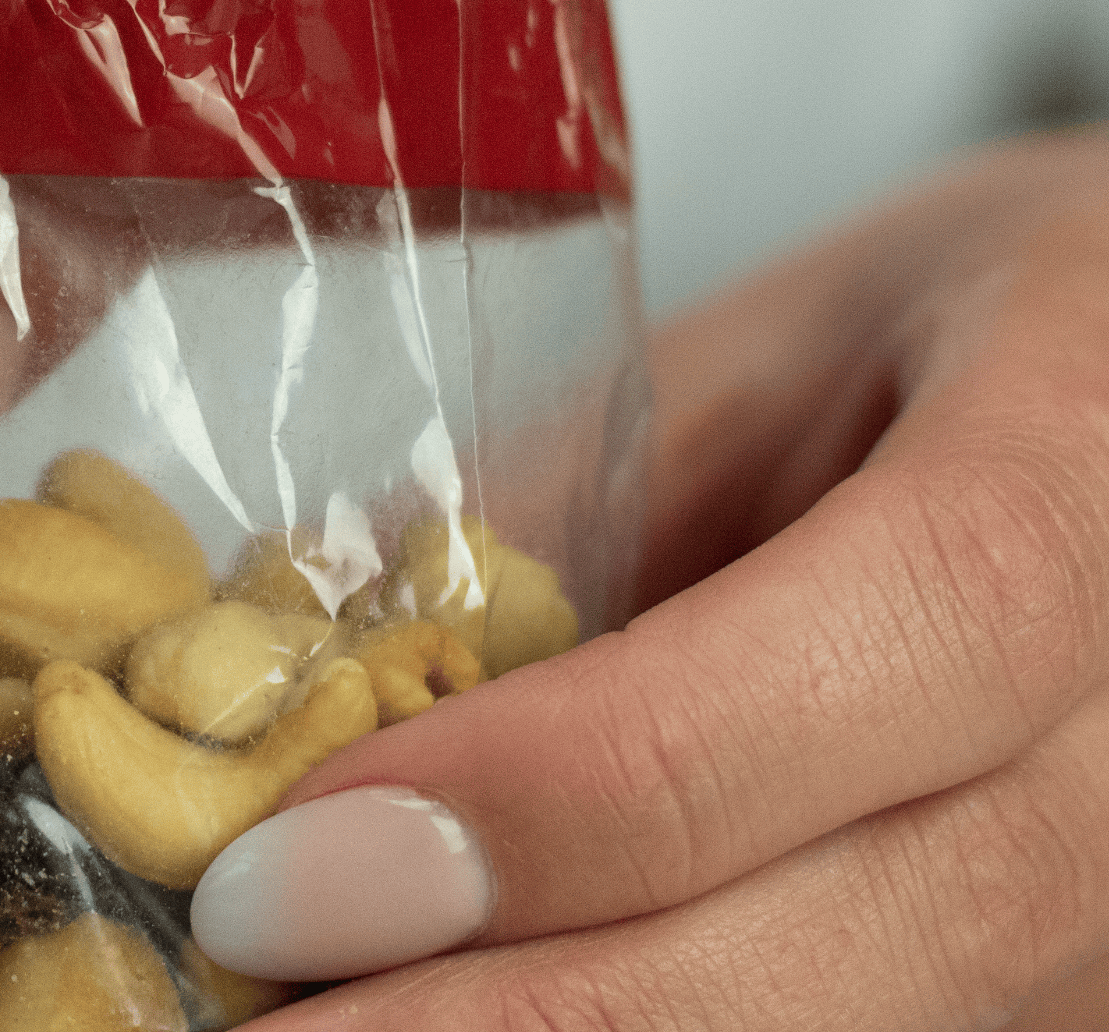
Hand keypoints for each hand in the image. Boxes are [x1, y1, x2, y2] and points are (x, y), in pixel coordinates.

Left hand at [189, 129, 1108, 1030]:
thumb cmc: (962, 346)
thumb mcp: (759, 362)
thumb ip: (557, 524)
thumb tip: (287, 693)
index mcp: (1071, 494)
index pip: (837, 673)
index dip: (545, 798)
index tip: (282, 877)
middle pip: (832, 962)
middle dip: (501, 1022)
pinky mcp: (1074, 1006)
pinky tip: (467, 1021)